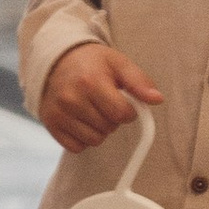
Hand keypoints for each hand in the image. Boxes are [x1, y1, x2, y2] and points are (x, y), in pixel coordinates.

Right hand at [40, 39, 164, 151]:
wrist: (58, 61)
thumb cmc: (92, 63)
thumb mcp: (118, 63)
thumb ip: (139, 82)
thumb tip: (157, 99)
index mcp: (90, 82)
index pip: (122, 114)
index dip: (128, 111)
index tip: (122, 101)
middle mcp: (71, 99)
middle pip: (108, 128)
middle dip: (112, 118)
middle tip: (103, 101)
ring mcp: (59, 113)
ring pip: (94, 140)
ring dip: (99, 129)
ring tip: (92, 110)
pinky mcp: (51, 125)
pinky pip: (77, 147)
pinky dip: (82, 138)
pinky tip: (80, 120)